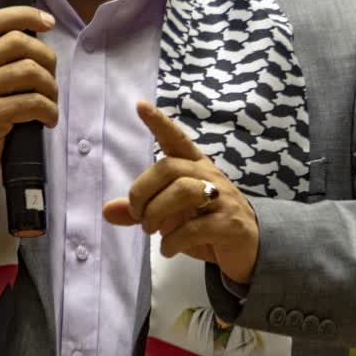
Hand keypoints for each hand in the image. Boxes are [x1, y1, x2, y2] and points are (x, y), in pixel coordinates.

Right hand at [0, 6, 57, 215]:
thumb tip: (32, 48)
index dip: (24, 15)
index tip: (47, 22)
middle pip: (18, 41)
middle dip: (46, 57)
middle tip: (51, 78)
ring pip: (29, 70)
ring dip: (51, 87)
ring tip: (50, 103)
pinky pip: (32, 102)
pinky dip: (48, 110)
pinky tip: (48, 120)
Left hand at [102, 101, 259, 284]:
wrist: (249, 247)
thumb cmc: (205, 222)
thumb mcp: (171, 215)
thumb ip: (141, 211)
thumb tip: (106, 211)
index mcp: (194, 166)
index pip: (176, 138)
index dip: (158, 122)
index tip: (140, 105)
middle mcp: (208, 175)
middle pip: (169, 168)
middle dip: (143, 193)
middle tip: (138, 216)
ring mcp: (222, 198)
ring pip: (183, 191)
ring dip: (157, 214)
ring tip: (152, 232)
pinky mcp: (229, 224)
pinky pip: (194, 228)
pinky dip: (172, 241)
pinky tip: (167, 249)